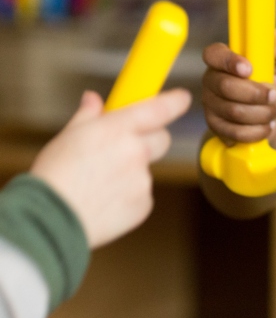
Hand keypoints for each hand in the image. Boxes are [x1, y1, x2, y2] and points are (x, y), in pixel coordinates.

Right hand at [31, 89, 191, 247]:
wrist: (51, 219)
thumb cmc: (54, 175)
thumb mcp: (68, 136)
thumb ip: (88, 116)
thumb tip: (94, 99)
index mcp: (117, 129)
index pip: (159, 109)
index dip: (175, 101)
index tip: (182, 98)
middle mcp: (136, 152)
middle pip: (162, 139)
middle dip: (150, 139)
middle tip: (126, 146)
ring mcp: (143, 180)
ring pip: (146, 170)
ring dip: (130, 172)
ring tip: (97, 183)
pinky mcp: (144, 205)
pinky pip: (141, 195)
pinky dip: (127, 196)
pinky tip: (102, 201)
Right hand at [202, 27, 275, 143]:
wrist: (268, 117)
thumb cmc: (268, 86)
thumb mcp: (275, 68)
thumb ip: (275, 52)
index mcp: (221, 60)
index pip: (214, 54)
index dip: (229, 61)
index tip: (249, 69)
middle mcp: (211, 81)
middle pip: (226, 87)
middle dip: (256, 94)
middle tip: (275, 96)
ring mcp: (210, 105)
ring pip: (233, 112)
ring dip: (261, 113)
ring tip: (275, 111)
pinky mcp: (215, 127)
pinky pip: (234, 132)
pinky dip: (257, 131)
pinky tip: (267, 126)